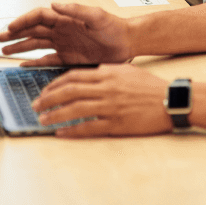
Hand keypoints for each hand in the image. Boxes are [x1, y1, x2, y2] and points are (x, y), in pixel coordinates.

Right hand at [0, 2, 132, 66]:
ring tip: (4, 51)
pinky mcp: (68, 57)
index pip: (39, 16)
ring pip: (36, 44)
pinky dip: (34, 62)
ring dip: (20, 47)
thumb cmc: (114, 27)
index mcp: (65, 18)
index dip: (23, 21)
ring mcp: (63, 43)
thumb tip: (54, 4)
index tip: (10, 28)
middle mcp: (61, 30)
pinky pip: (47, 60)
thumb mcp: (96, 16)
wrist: (127, 43)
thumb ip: (75, 10)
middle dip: (15, 34)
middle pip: (32, 30)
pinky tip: (22, 64)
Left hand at [33, 64, 172, 136]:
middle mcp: (105, 88)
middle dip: (48, 99)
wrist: (170, 99)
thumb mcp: (127, 71)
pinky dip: (72, 130)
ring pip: (74, 110)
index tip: (44, 91)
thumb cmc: (150, 86)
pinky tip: (61, 133)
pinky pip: (89, 127)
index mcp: (107, 74)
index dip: (55, 84)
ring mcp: (110, 107)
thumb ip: (107, 72)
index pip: (73, 77)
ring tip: (42, 120)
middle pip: (69, 92)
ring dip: (55, 115)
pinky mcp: (116, 124)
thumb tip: (90, 75)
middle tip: (35, 106)